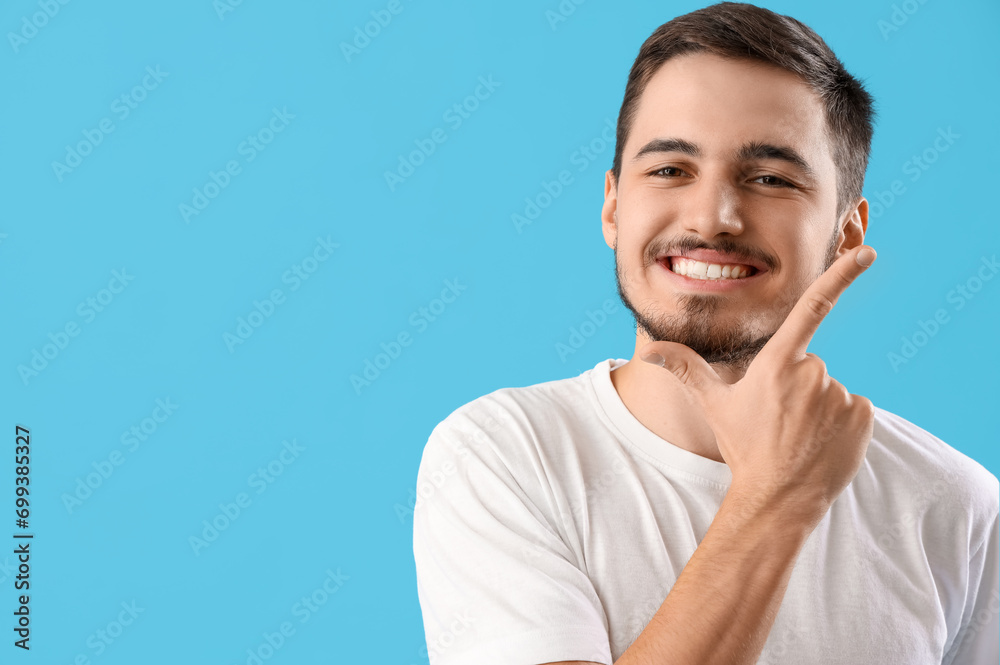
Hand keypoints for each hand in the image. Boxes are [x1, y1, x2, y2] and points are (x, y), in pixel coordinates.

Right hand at [640, 246, 877, 525]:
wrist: (777, 500)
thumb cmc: (743, 448)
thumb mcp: (713, 405)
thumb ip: (685, 368)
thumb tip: (649, 350)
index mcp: (776, 364)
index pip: (812, 308)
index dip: (841, 276)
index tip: (866, 252)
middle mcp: (812, 374)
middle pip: (810, 365)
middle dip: (798, 386)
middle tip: (780, 420)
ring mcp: (840, 396)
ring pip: (832, 389)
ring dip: (820, 407)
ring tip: (800, 436)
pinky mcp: (863, 417)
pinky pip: (856, 408)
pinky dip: (843, 423)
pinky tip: (822, 443)